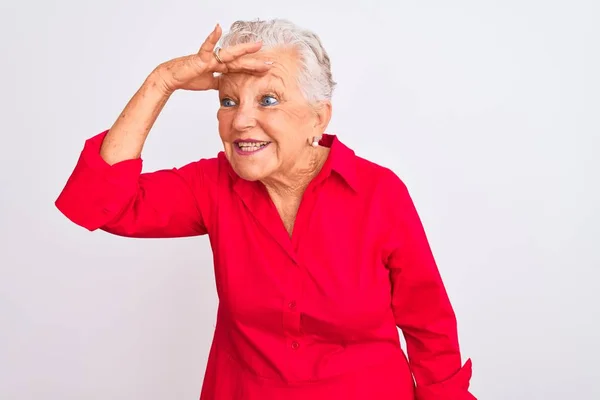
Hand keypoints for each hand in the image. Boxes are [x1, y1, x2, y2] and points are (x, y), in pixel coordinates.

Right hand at [153, 24, 270, 94]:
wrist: (173, 79)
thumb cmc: (188, 78)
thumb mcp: (209, 83)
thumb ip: (219, 82)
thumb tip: (228, 86)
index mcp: (220, 66)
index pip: (240, 68)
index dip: (253, 69)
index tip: (266, 70)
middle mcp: (217, 60)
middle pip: (239, 61)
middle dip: (254, 63)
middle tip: (270, 63)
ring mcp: (209, 58)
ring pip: (229, 54)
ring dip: (243, 50)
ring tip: (256, 45)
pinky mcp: (199, 58)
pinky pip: (206, 47)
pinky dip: (211, 37)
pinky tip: (217, 28)